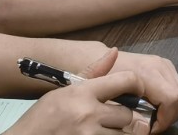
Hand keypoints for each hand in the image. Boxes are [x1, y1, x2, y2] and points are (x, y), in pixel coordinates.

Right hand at [8, 50, 152, 134]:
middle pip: (128, 114)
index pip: (125, 80)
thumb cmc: (41, 119)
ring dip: (118, 133)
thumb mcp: (64, 91)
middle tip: (113, 119)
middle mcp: (87, 114)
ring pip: (124, 134)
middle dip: (123, 118)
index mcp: (82, 93)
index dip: (136, 85)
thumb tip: (114, 52)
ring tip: (105, 129)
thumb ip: (93, 73)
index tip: (134, 92)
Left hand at [94, 47, 177, 130]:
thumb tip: (145, 126)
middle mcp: (161, 66)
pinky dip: (172, 103)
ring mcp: (166, 65)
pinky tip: (156, 108)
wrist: (97, 58)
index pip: (172, 99)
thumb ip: (128, 110)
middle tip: (152, 127)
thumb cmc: (100, 79)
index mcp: (147, 73)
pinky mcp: (167, 66)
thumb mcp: (109, 96)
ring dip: (173, 112)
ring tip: (154, 119)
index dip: (165, 120)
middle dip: (170, 118)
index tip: (150, 130)